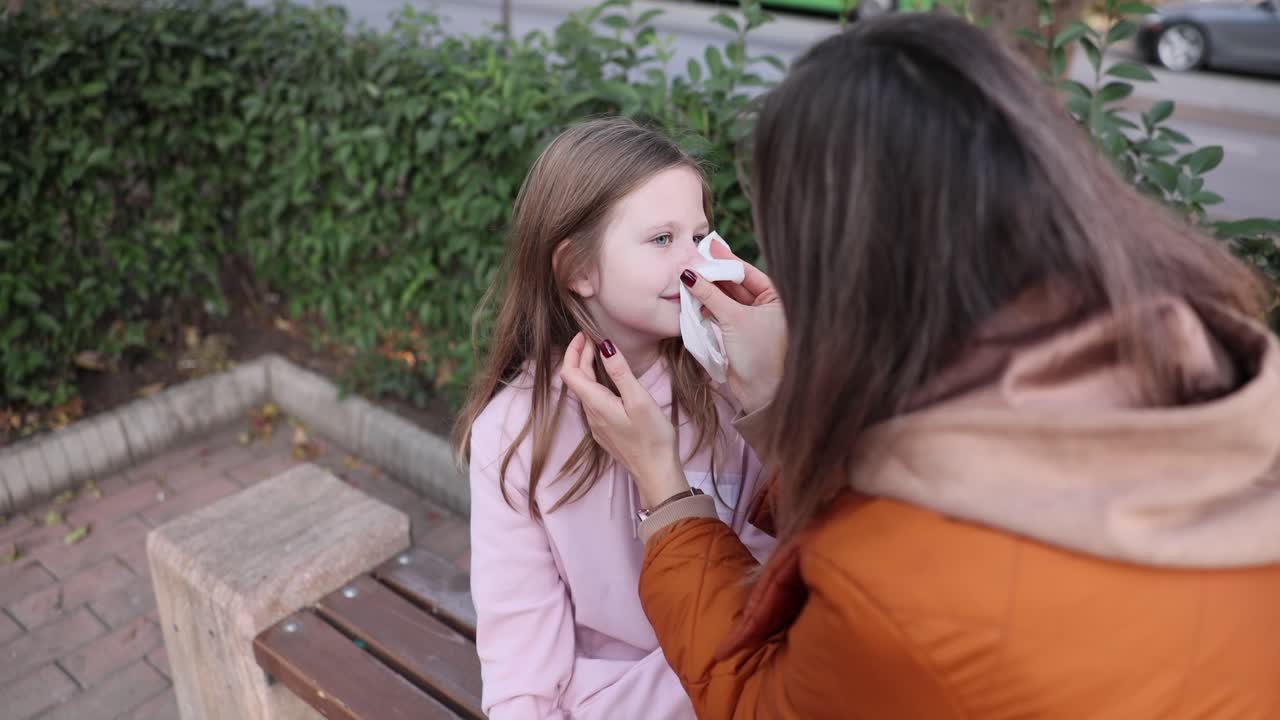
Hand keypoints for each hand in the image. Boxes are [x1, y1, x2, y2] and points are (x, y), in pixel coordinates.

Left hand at [559, 333, 690, 508]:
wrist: (656, 473)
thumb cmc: (652, 438)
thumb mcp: (639, 400)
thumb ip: (621, 373)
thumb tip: (605, 346)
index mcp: (596, 404)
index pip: (570, 372)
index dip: (573, 351)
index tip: (584, 334)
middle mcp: (591, 414)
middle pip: (576, 380)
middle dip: (581, 356)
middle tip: (594, 338)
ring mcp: (597, 425)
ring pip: (584, 391)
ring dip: (588, 369)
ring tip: (601, 353)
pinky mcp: (606, 431)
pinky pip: (593, 402)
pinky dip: (596, 383)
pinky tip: (610, 381)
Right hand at [683, 243, 786, 414]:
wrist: (760, 392)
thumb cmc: (759, 354)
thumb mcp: (734, 319)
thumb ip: (710, 295)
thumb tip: (689, 275)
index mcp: (775, 298)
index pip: (748, 272)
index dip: (726, 261)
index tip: (708, 249)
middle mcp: (765, 307)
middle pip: (735, 284)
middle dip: (714, 276)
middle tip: (693, 264)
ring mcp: (751, 320)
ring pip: (726, 299)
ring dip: (709, 292)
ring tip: (689, 282)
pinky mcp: (739, 334)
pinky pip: (721, 314)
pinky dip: (709, 308)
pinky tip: (695, 302)